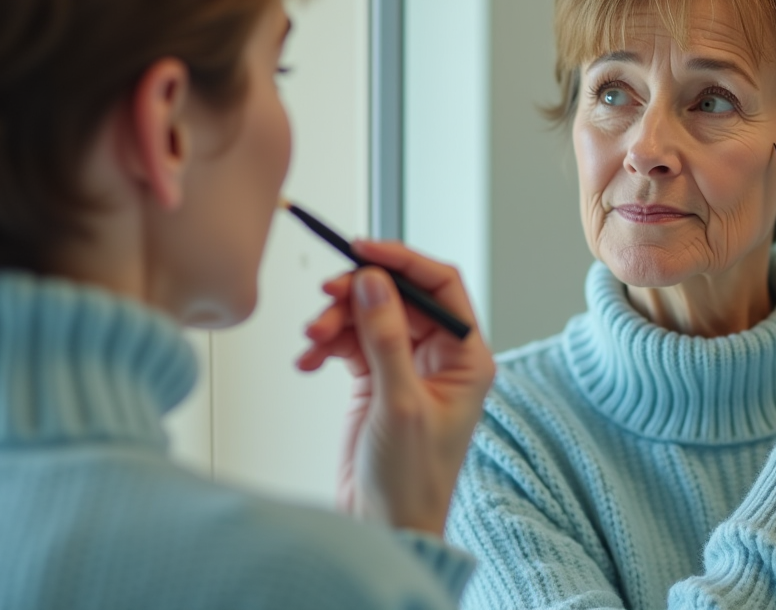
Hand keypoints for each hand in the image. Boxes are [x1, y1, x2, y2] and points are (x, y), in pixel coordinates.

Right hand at [298, 240, 495, 535]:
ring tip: (312, 340)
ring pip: (370, 316)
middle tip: (326, 297)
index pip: (442, 285)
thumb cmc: (411, 479)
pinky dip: (327, 345)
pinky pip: (350, 342)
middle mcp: (441, 356)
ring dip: (336, 321)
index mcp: (467, 357)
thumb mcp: (399, 403)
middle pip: (398, 297)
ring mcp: (407, 366)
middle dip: (359, 294)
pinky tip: (309, 361)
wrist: (385, 526)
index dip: (403, 260)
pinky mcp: (377, 380)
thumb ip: (386, 338)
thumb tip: (375, 281)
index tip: (363, 249)